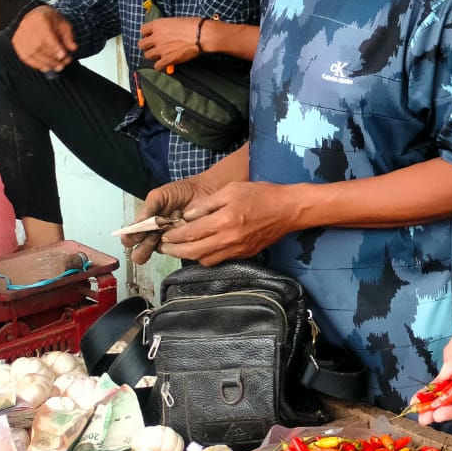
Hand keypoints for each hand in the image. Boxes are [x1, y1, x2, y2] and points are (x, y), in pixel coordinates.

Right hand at [12, 6, 77, 74]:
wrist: (36, 14)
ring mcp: (19, 35)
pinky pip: (24, 57)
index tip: (63, 55)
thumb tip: (73, 48)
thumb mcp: (63, 24)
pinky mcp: (15, 42)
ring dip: (45, 63)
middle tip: (63, 64)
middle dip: (52, 58)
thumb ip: (68, 37)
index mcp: (39, 18)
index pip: (46, 35)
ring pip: (31, 53)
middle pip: (38, 46)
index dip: (54, 47)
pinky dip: (36, 65)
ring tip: (57, 67)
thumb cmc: (51, 20)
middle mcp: (26, 26)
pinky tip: (46, 67)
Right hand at [123, 176, 213, 264]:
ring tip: (169, 230)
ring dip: (161, 244)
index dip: (130, 238)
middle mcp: (153, 236)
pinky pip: (177, 250)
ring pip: (157, 253)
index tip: (140, 230)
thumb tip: (135, 225)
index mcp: (143, 225)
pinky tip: (183, 227)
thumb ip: (147, 209)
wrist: (204, 191)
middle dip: (144, 247)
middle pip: (139, 254)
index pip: (128, 239)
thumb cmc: (180, 192)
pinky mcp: (183, 244)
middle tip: (154, 235)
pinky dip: (179, 239)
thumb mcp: (159, 196)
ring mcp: (168, 242)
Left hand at [138, 17, 203, 69]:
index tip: (151, 36)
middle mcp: (156, 37)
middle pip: (141, 44)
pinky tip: (165, 64)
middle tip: (154, 47)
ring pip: (147, 55)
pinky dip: (160, 66)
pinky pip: (157, 66)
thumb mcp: (177, 21)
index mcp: (158, 25)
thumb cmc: (194, 25)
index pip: (143, 30)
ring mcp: (160, 49)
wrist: (202, 35)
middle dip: (147, 46)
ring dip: (153, 56)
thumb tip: (168, 32)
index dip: (147, 34)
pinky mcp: (167, 59)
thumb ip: (168, 27)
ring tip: (160, 56)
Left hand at [157, 180, 297, 265]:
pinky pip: (218, 260)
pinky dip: (205, 257)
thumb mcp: (232, 190)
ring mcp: (236, 250)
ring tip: (178, 248)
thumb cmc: (262, 194)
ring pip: (205, 260)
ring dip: (188, 255)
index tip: (162, 234)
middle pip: (193, 251)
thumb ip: (207, 203)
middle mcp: (228, 240)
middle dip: (175, 250)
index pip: (190, 232)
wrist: (289, 210)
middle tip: (163, 246)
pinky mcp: (244, 254)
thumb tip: (187, 216)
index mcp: (223, 221)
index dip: (173, 235)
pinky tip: (200, 249)